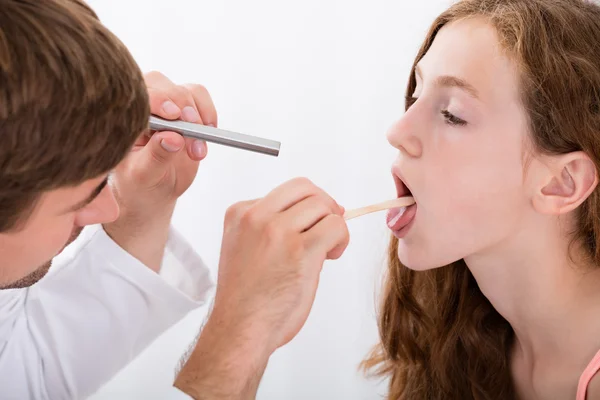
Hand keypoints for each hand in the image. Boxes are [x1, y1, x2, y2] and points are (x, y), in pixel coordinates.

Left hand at [110, 71, 216, 216]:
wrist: (153, 191)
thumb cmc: (139, 184)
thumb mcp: (144, 176)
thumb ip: (156, 156)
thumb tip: (173, 137)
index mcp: (124, 119)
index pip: (138, 97)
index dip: (158, 100)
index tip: (174, 115)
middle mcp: (143, 106)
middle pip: (164, 87)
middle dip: (183, 111)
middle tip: (193, 135)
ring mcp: (165, 105)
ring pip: (185, 91)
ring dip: (198, 119)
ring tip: (197, 151)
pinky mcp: (184, 108)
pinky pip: (199, 96)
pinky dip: (208, 113)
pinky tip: (206, 134)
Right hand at [175, 178, 349, 398]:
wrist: (240, 329)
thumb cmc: (247, 296)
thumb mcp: (246, 246)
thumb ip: (273, 225)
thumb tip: (322, 210)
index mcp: (240, 213)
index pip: (286, 191)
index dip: (306, 206)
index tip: (310, 227)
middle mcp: (256, 216)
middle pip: (307, 189)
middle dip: (324, 207)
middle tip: (327, 231)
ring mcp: (277, 231)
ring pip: (323, 206)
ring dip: (333, 226)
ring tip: (326, 250)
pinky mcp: (300, 250)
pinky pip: (336, 226)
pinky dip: (341, 239)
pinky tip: (331, 256)